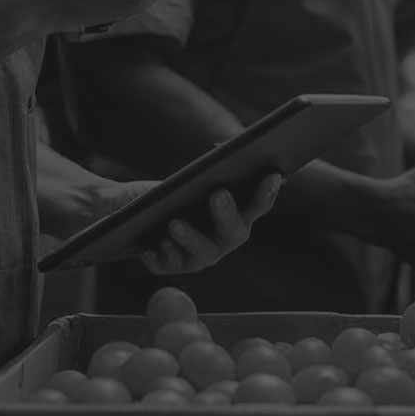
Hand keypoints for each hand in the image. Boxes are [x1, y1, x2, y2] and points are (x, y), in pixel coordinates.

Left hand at [97, 174, 283, 274]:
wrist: (143, 216)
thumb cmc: (179, 193)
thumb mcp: (194, 178)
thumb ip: (213, 168)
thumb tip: (221, 149)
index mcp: (237, 217)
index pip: (257, 206)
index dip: (267, 193)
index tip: (271, 175)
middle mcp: (224, 241)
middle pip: (233, 232)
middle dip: (226, 214)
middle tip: (218, 194)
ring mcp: (200, 257)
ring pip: (202, 252)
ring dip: (191, 237)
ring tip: (174, 223)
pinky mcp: (172, 266)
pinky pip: (170, 264)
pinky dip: (164, 253)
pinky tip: (155, 243)